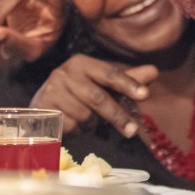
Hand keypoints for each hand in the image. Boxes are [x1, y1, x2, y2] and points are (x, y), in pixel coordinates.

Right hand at [30, 55, 156, 135]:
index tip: (145, 95)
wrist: (41, 108)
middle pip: (98, 98)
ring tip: (85, 119)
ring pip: (85, 115)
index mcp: (81, 63)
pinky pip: (71, 127)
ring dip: (91, 124)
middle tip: (132, 130)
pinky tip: (71, 124)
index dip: (128, 84)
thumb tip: (153, 72)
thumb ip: (126, 80)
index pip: (109, 73)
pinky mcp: (42, 110)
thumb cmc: (77, 94)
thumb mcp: (101, 85)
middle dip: (117, 116)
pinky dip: (77, 131)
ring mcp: (51, 91)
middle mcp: (64, 72)